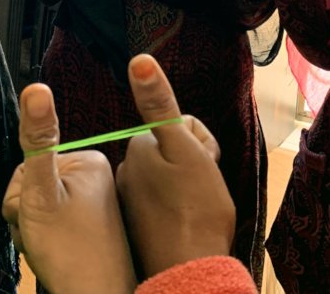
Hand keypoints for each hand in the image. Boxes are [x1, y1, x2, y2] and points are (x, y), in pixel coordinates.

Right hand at [1, 84, 134, 293]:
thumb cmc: (71, 252)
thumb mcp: (42, 192)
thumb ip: (36, 141)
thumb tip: (35, 89)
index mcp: (88, 161)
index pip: (29, 164)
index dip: (21, 195)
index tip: (37, 214)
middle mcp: (94, 179)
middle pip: (33, 186)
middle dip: (27, 216)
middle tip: (43, 235)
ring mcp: (93, 206)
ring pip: (38, 210)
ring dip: (33, 231)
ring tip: (50, 247)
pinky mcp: (89, 229)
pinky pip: (52, 227)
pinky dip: (46, 242)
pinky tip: (56, 255)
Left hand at [116, 55, 234, 279]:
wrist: (190, 269)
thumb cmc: (196, 209)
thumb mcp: (187, 148)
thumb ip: (161, 105)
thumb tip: (139, 60)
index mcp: (137, 149)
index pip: (176, 126)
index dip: (199, 143)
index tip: (202, 166)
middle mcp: (127, 171)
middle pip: (171, 149)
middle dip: (192, 164)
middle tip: (202, 188)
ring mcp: (131, 198)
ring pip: (170, 175)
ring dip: (187, 185)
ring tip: (196, 206)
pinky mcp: (139, 222)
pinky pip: (164, 200)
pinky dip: (179, 206)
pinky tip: (187, 219)